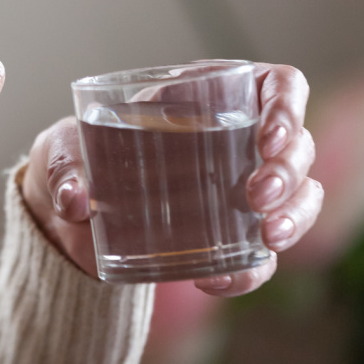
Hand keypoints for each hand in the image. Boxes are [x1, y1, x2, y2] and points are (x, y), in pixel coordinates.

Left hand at [22, 63, 322, 294]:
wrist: (67, 214)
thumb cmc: (75, 158)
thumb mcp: (61, 151)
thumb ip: (63, 168)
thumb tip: (76, 199)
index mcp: (206, 96)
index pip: (276, 85)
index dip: (286, 104)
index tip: (268, 136)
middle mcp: (237, 138)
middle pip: (298, 143)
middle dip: (290, 170)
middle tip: (258, 195)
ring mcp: (241, 188)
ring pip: (301, 195)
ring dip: (296, 216)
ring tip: (267, 236)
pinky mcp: (231, 236)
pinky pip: (262, 254)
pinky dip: (251, 269)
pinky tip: (219, 279)